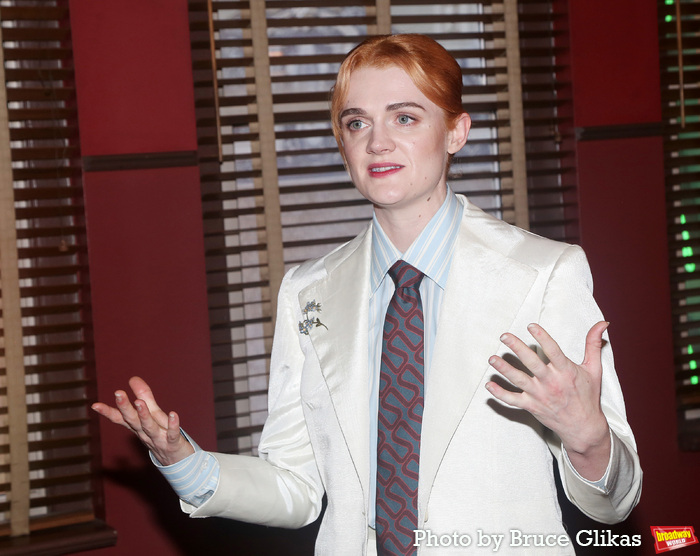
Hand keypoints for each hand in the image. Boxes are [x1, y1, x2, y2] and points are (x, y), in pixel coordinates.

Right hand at [91, 376, 194, 465]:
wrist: (176, 461)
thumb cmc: (161, 434)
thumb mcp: (152, 414)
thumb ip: (144, 396)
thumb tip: (132, 378)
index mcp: (138, 426)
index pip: (121, 418)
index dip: (108, 412)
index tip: (94, 405)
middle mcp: (145, 433)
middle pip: (133, 420)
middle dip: (125, 407)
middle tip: (118, 393)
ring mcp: (159, 439)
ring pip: (149, 427)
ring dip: (144, 416)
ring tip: (139, 402)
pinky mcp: (173, 443)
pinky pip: (172, 434)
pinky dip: (173, 425)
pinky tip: (174, 414)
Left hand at [485, 322, 610, 480]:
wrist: (584, 427)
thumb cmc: (588, 395)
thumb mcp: (594, 369)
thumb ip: (594, 344)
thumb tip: (602, 323)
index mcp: (567, 372)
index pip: (553, 351)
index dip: (542, 337)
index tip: (531, 325)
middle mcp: (552, 383)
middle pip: (532, 363)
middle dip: (517, 348)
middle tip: (504, 336)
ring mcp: (540, 396)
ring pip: (519, 381)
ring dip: (504, 369)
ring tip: (492, 358)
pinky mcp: (532, 406)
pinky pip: (513, 400)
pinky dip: (500, 394)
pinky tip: (489, 385)